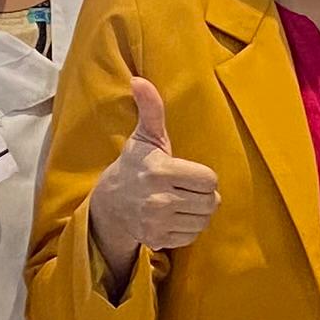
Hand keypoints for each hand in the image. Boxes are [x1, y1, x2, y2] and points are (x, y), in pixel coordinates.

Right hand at [91, 76, 221, 268]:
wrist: (109, 205)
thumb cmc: (134, 166)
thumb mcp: (144, 137)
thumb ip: (150, 109)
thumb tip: (139, 80)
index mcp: (160, 170)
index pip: (209, 179)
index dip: (203, 176)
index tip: (187, 172)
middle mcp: (158, 198)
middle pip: (211, 202)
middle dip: (204, 195)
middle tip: (187, 188)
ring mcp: (157, 222)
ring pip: (204, 220)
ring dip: (198, 212)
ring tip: (181, 201)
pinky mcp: (157, 240)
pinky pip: (192, 236)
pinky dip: (187, 228)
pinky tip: (173, 217)